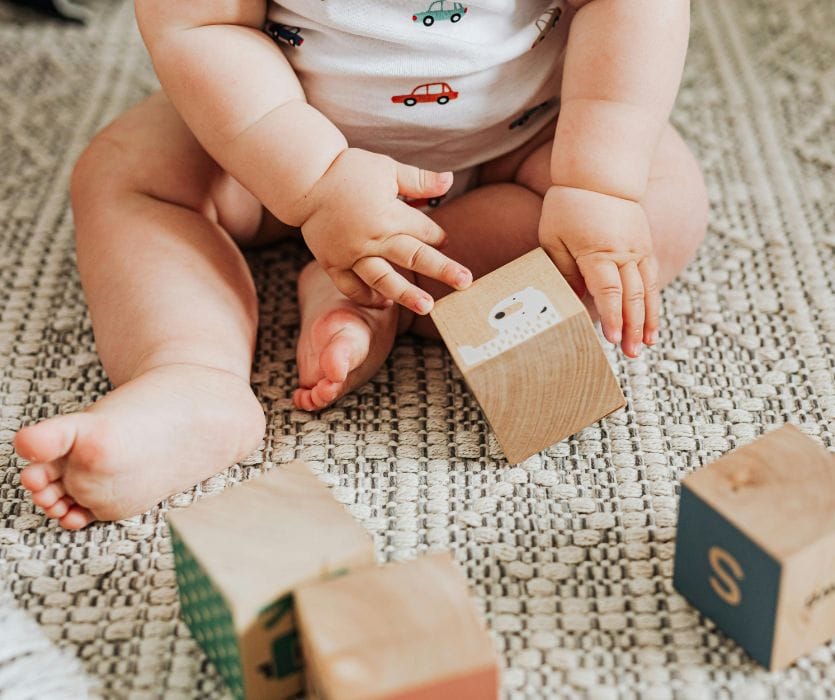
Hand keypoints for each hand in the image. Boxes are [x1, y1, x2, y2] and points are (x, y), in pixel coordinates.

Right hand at [297, 148, 471, 313]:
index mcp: (388, 214)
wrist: (304, 180)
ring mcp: (351, 254)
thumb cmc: (348, 170)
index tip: (444, 240)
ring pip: (382, 278)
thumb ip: (418, 180)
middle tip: (465, 283)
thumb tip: (450, 181)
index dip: (437, 236)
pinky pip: (350, 286)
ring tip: (426, 308)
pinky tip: (384, 304)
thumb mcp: (387, 169)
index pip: (424, 230)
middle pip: (413, 257)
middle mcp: (372, 238)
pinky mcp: (332, 262)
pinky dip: (366, 297)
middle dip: (442, 269)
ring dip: (406, 294)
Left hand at [539, 185, 659, 356]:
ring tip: (646, 345)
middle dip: (632, 327)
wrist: (600, 174)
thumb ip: (563, 271)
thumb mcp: (554, 239)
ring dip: (647, 320)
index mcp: (598, 252)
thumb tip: (573, 301)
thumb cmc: (569, 206)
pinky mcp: (644, 246)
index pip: (608, 291)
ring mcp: (638, 249)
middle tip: (630, 354)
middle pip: (632, 296)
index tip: (612, 339)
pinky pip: (652, 278)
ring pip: (647, 290)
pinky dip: (653, 302)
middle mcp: (624, 252)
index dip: (612, 317)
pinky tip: (651, 321)